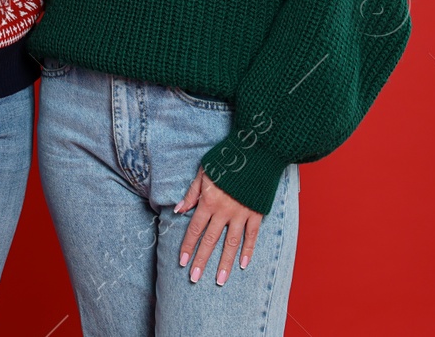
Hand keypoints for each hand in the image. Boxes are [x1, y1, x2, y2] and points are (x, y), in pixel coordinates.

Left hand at [174, 169, 262, 285]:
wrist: (254, 153)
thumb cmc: (225, 160)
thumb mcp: (203, 173)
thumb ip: (191, 193)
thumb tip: (178, 210)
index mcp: (208, 201)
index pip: (195, 228)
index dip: (188, 246)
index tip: (182, 262)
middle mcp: (223, 210)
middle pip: (211, 240)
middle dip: (201, 260)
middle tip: (194, 278)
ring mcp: (241, 214)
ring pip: (231, 243)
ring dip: (224, 263)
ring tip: (219, 280)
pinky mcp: (256, 214)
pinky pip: (252, 236)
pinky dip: (248, 251)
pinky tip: (243, 265)